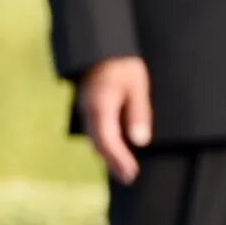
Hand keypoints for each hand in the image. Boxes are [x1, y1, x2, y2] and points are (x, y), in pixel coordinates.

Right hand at [79, 56, 153, 184]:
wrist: (98, 46)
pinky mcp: (88, 107)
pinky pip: (95, 130)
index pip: (108, 140)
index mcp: (101, 105)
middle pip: (99, 144)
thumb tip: (139, 141)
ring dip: (109, 155)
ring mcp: (85, 109)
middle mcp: (89, 111)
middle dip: (114, 163)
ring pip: (96, 138)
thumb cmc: (122, 63)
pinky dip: (105, 143)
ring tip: (124, 169)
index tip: (132, 173)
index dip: (120, 160)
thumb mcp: (137, 85)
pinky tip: (116, 148)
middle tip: (129, 178)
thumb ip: (138, 113)